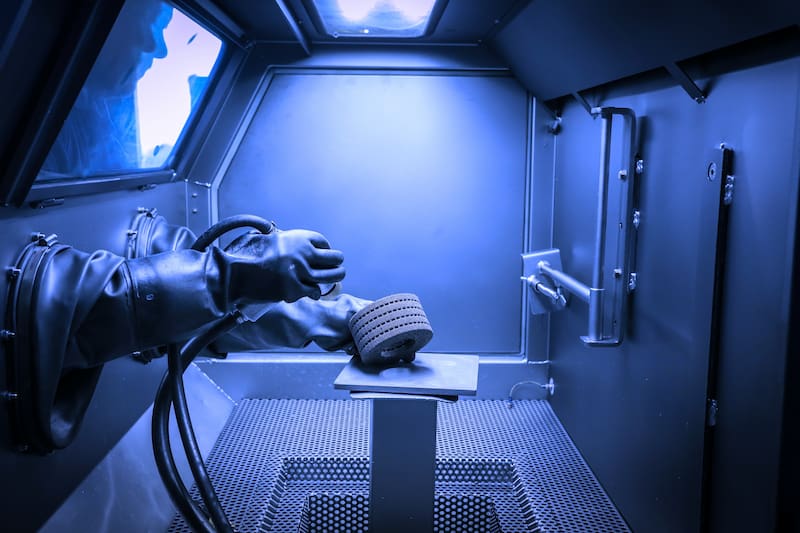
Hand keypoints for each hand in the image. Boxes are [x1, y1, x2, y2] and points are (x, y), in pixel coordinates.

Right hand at [223, 229, 344, 303]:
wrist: (232, 274)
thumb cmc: (244, 256)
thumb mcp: (264, 238)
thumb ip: (280, 240)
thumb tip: (282, 240)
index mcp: (295, 237)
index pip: (322, 241)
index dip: (325, 248)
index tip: (324, 253)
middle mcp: (302, 252)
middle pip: (334, 258)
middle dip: (336, 263)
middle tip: (337, 267)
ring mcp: (300, 272)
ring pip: (330, 276)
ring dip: (334, 278)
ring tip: (335, 278)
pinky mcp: (295, 289)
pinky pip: (314, 291)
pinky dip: (314, 293)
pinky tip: (312, 293)